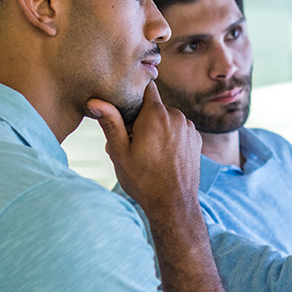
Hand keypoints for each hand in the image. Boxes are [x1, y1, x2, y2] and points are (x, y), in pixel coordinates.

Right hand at [86, 81, 202, 212]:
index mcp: (156, 115)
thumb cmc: (144, 180)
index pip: (147, 88)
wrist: (174, 204)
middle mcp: (177, 116)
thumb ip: (110, 122)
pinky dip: (170, 137)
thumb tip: (95, 101)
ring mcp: (189, 128)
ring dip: (156, 129)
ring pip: (168, 119)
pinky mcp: (196, 140)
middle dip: (141, 119)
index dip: (134, 97)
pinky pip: (179, 130)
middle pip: (155, 106)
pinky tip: (162, 157)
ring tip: (145, 153)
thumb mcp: (120, 152)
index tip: (126, 112)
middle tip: (129, 143)